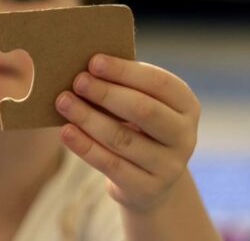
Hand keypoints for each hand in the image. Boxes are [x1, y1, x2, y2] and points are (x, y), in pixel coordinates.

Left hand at [55, 54, 199, 211]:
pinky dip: (85, 146)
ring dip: (88, 117)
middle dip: (107, 93)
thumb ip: (123, 86)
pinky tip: (66, 131)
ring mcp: (169, 165)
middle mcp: (184, 135)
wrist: (149, 181)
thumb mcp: (141, 105)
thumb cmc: (136, 128)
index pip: (159, 83)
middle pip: (144, 110)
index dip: (125, 71)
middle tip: (77, 81)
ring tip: (63, 102)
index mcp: (186, 105)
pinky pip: (110, 164)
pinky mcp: (148, 188)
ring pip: (122, 138)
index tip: (93, 61)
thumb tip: (85, 67)